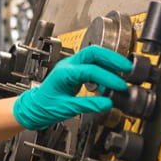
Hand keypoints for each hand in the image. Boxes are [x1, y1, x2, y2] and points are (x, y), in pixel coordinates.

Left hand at [12, 45, 130, 129]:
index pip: (91, 70)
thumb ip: (88, 105)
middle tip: (127, 68)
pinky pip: (91, 64)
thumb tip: (108, 103)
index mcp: (64, 73)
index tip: (120, 86)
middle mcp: (67, 65)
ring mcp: (70, 66)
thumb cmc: (44, 107)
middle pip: (93, 52)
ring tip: (122, 72)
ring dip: (109, 62)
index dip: (108, 77)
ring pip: (93, 55)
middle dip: (112, 58)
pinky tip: (109, 80)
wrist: (33, 108)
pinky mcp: (74, 70)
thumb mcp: (66, 108)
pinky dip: (103, 69)